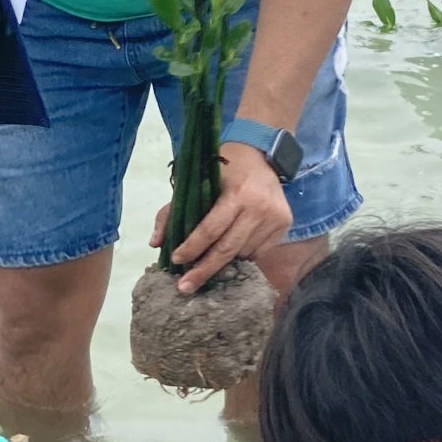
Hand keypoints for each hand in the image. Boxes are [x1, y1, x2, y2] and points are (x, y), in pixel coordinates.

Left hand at [159, 141, 292, 291]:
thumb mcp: (195, 182)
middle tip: (185, 288)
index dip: (192, 248)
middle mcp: (259, 207)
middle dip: (204, 270)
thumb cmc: (223, 169)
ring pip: (243, 253)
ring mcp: (275, 217)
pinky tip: (236, 242)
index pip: (211, 229)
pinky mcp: (285, 224)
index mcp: (236, 194)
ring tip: (213, 253)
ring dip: (224, 259)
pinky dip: (243, 253)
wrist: (261, 153)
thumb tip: (156, 243)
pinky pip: (259, 252)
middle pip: (227, 249)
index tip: (176, 261)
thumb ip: (172, 211)